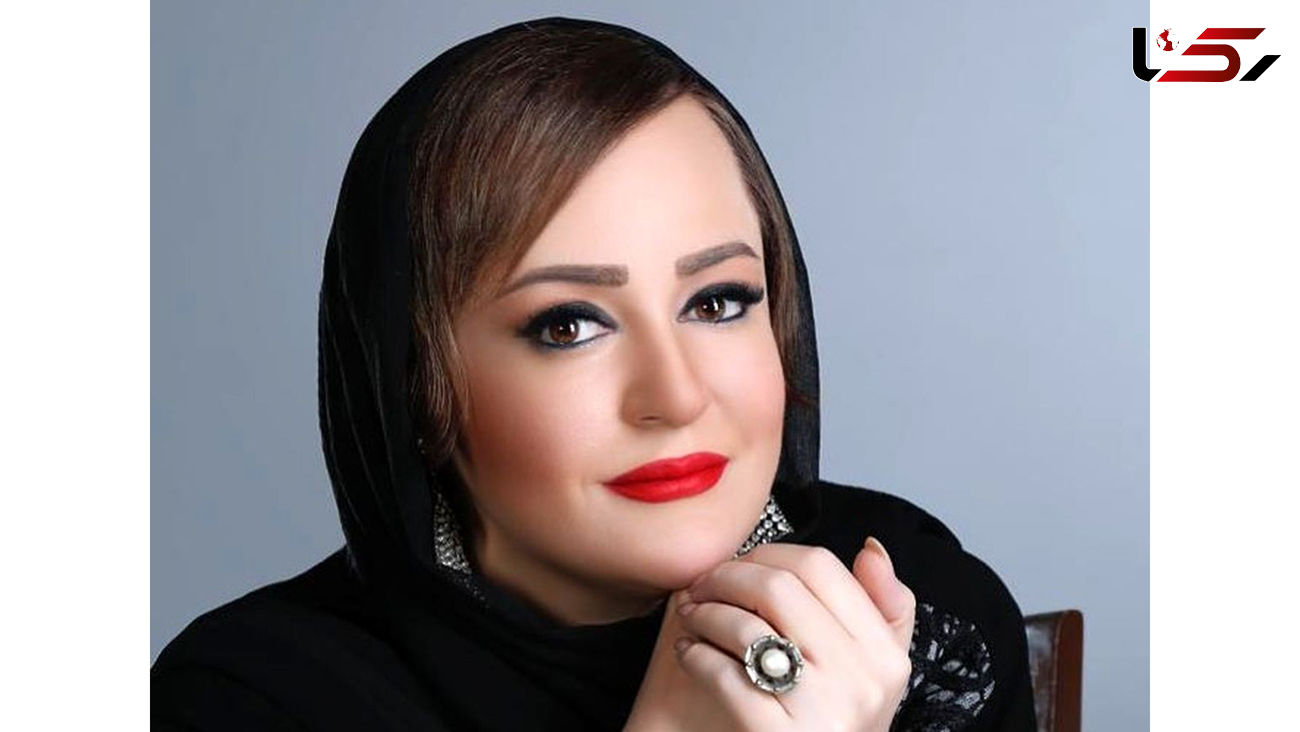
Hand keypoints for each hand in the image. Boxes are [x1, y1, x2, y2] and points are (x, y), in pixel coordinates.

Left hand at [625, 537, 915, 731]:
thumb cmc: (837, 724)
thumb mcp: (876, 672)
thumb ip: (885, 609)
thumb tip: (870, 548)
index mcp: (885, 655)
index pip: (821, 566)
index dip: (769, 554)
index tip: (742, 564)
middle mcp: (861, 680)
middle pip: (777, 588)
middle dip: (727, 577)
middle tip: (703, 585)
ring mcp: (820, 710)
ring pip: (745, 627)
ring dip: (704, 613)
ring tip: (691, 616)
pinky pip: (723, 675)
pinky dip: (696, 655)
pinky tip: (689, 652)